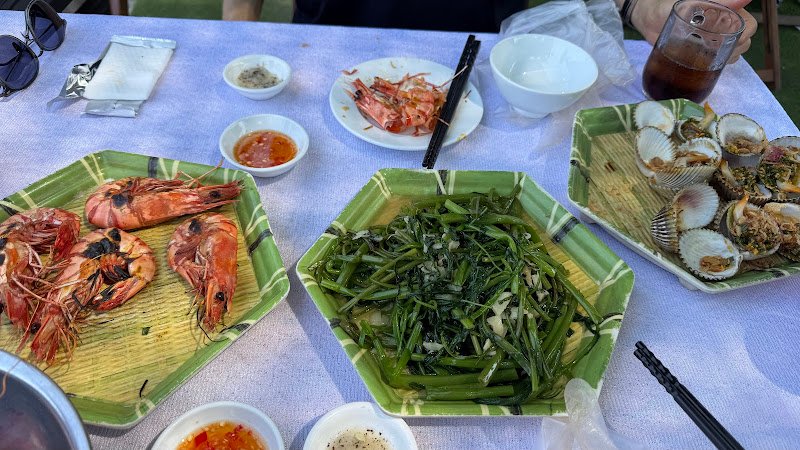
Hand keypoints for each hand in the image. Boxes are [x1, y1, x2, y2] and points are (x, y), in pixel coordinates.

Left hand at [630, 0, 756, 62]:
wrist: (646, 20)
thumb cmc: (666, 6)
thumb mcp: (691, 4)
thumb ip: (720, 1)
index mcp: (725, 13)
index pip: (749, 26)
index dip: (744, 36)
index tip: (727, 42)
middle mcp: (722, 27)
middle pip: (743, 43)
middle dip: (733, 51)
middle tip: (711, 53)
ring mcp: (712, 41)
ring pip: (731, 54)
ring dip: (722, 60)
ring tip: (703, 58)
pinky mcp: (700, 53)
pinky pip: (715, 63)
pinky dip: (711, 67)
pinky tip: (698, 66)